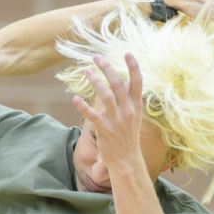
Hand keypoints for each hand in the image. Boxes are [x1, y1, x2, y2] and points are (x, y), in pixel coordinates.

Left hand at [72, 52, 144, 178]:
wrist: (127, 160)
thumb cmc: (128, 137)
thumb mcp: (135, 117)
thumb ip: (131, 99)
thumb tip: (129, 81)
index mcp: (136, 106)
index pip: (138, 82)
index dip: (133, 67)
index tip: (127, 52)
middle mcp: (128, 111)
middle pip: (119, 84)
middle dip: (108, 68)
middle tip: (96, 56)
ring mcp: (117, 121)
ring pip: (106, 96)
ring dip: (96, 81)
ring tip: (86, 71)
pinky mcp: (105, 130)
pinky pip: (93, 116)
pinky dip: (83, 106)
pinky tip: (75, 98)